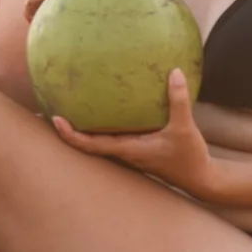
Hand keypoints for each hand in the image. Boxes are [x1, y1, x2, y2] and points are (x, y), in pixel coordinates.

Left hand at [51, 70, 212, 195]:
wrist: (201, 179)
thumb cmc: (190, 157)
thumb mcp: (185, 128)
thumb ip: (179, 101)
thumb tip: (174, 72)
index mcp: (129, 149)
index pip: (91, 145)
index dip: (70, 135)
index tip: (55, 120)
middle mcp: (124, 153)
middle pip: (87, 144)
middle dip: (68, 131)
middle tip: (50, 111)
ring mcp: (129, 153)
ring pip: (99, 142)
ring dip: (83, 130)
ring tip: (70, 108)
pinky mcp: (137, 151)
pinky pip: (113, 138)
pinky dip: (102, 128)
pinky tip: (104, 112)